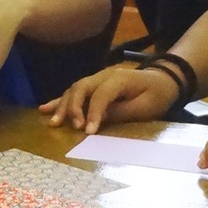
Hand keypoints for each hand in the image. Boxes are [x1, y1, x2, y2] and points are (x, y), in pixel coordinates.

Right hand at [40, 65, 178, 133]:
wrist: (163, 80)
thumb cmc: (156, 95)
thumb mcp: (145, 107)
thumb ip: (120, 112)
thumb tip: (97, 120)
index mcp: (119, 78)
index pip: (101, 94)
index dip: (93, 112)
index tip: (88, 132)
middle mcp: (104, 75)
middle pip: (82, 87)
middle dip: (74, 107)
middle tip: (72, 127)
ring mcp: (97, 78)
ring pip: (74, 89)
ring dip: (63, 106)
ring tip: (53, 123)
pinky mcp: (94, 84)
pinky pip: (74, 91)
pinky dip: (60, 100)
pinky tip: (44, 108)